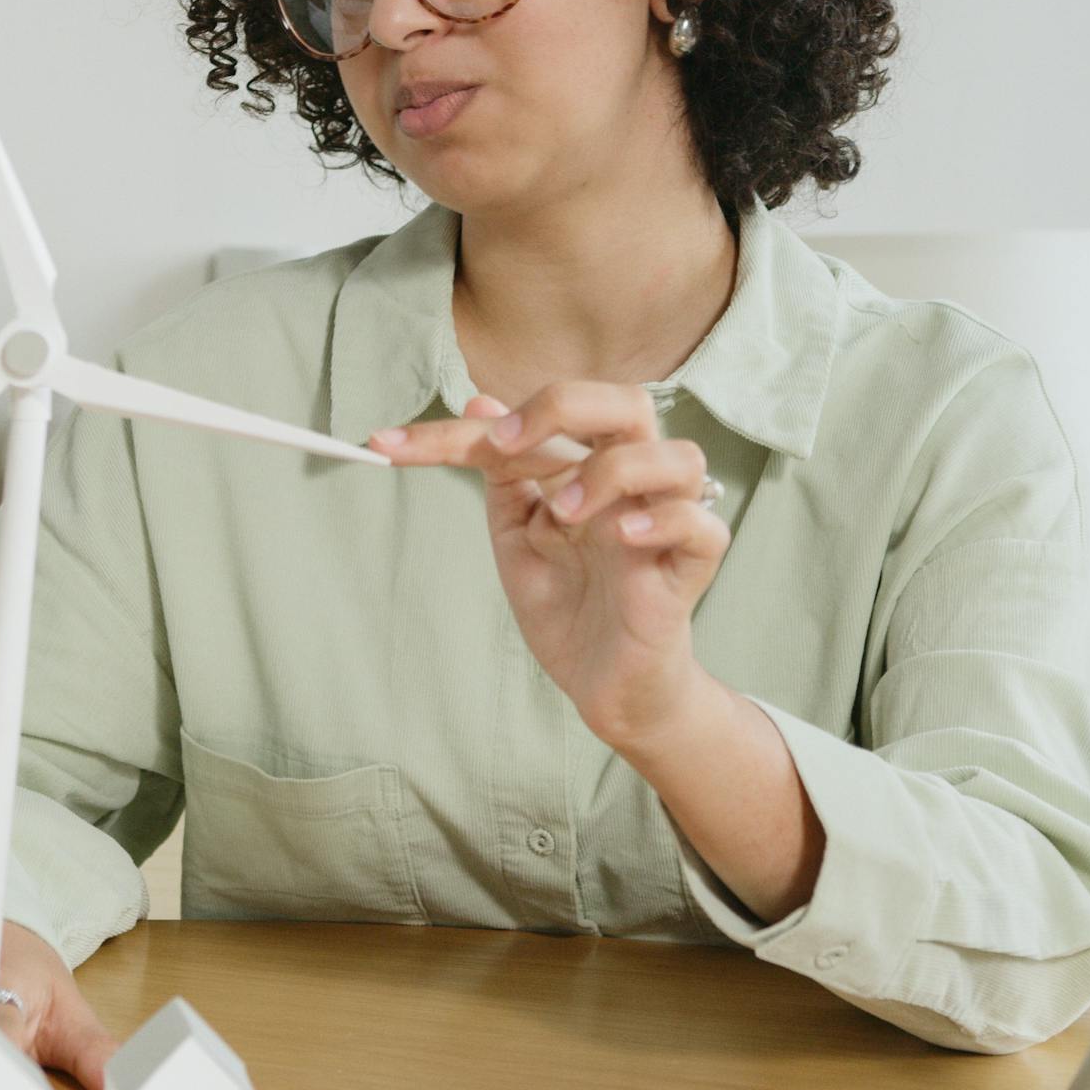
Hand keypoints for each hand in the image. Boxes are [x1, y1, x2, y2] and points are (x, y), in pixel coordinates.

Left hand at [368, 382, 730, 741]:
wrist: (605, 687)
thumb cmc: (569, 607)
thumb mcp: (517, 539)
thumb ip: (502, 476)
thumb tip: (479, 402)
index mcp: (588, 468)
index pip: (533, 422)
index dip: (456, 431)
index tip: (386, 447)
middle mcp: (631, 484)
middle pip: (628, 404)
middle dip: (562, 407)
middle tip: (502, 444)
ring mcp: (666, 524)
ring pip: (679, 458)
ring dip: (614, 471)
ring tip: (566, 514)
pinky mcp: (689, 571)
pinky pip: (703, 528)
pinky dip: (667, 521)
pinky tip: (627, 536)